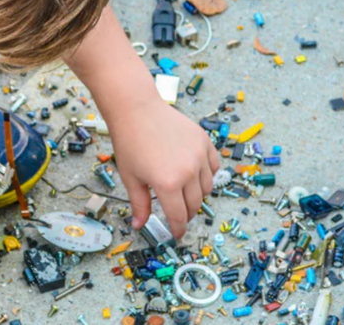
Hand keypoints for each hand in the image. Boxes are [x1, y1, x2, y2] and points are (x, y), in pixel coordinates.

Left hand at [110, 100, 219, 237]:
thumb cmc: (130, 141)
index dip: (178, 229)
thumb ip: (139, 204)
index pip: (179, 216)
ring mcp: (198, 155)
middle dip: (187, 214)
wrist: (136, 109)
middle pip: (195, 204)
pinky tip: (194, 174)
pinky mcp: (204, 141)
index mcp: (168, 183)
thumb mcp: (130, 177)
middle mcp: (187, 171)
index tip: (177, 234)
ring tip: (184, 192)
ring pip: (207, 187)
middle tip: (178, 214)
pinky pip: (213, 166)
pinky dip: (207, 174)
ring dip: (197, 195)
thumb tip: (139, 225)